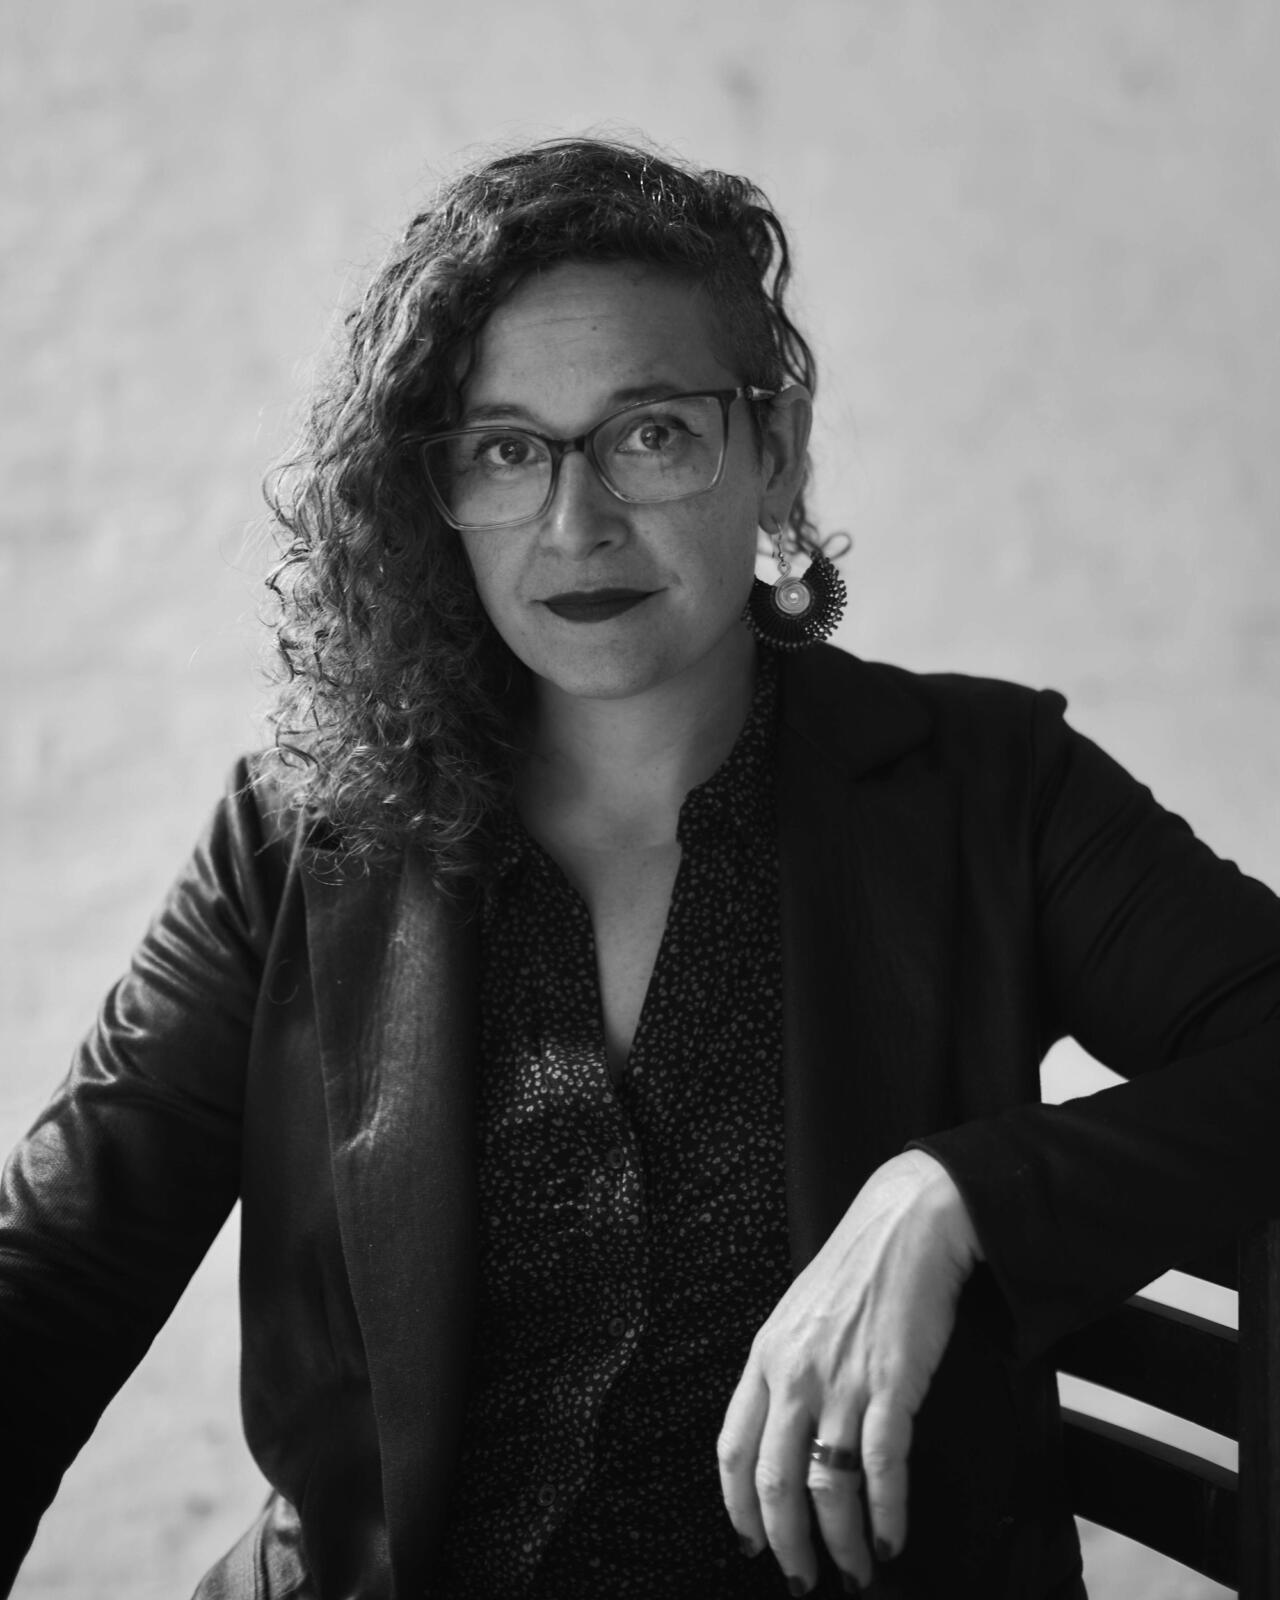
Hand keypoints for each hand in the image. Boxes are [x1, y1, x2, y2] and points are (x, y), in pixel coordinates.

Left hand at [717, 1150, 980, 1592]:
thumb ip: (784, 1371)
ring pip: (827, 1486)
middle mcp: (794, 1373)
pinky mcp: (891, 1384)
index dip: (739, 1506)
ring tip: (857, 1570)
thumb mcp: (798, 1315)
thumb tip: (784, 1435)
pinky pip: (880, 1467)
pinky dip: (885, 1513)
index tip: (751, 1541)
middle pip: (775, 1481)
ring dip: (842, 1541)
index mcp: (765, 1356)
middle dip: (788, 1544)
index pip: (734, 1448)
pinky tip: (890, 1537)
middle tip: (803, 1578)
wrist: (907, 1225)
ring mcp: (841, 1380)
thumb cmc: (855, 1270)